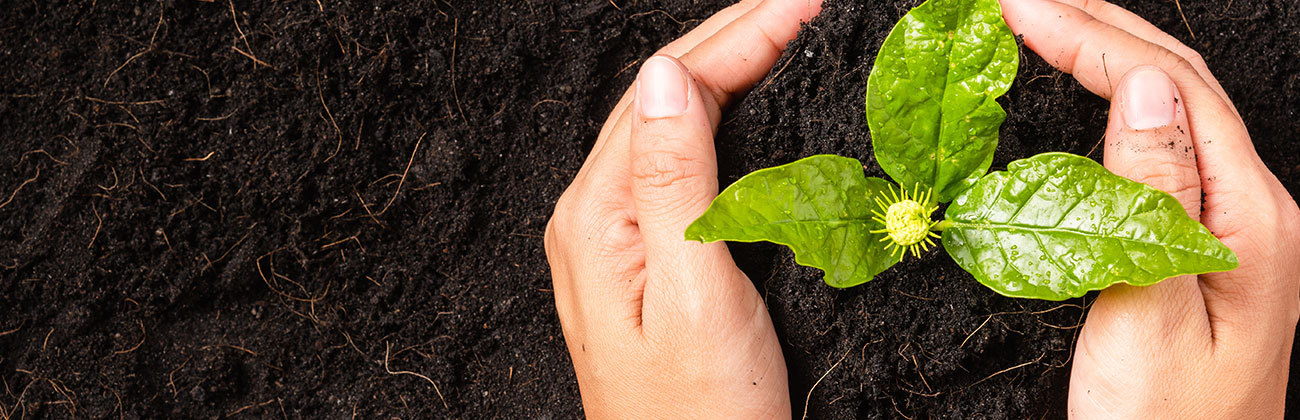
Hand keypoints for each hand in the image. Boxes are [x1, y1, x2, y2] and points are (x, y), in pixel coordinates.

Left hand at [544, 0, 822, 416]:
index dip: (739, 36)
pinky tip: (752, 107)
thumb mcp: (693, 296)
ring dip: (729, 69)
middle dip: (736, 36)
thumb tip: (669, 74)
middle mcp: (595, 217)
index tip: (805, 3)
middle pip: (664, 97)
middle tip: (806, 3)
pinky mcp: (645, 261)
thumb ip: (675, 183)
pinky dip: (724, 122)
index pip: (667, 92)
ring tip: (786, 30)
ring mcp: (616, 239)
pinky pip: (681, 166)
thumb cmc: (699, 417)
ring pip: (673, 125)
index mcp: (597, 217)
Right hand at [1002, 0, 1299, 416]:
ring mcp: (1227, 227)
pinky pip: (1160, 149)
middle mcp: (1249, 211)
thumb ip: (1149, 196)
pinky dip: (1113, 105)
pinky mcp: (1196, 248)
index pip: (1171, 88)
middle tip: (1021, 4)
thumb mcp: (1146, 314)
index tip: (1020, 12)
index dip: (1092, 37)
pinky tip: (1085, 97)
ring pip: (1171, 109)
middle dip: (1097, 27)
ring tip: (1045, 26)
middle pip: (1179, 83)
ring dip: (1107, 55)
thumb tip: (1147, 87)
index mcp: (1248, 220)